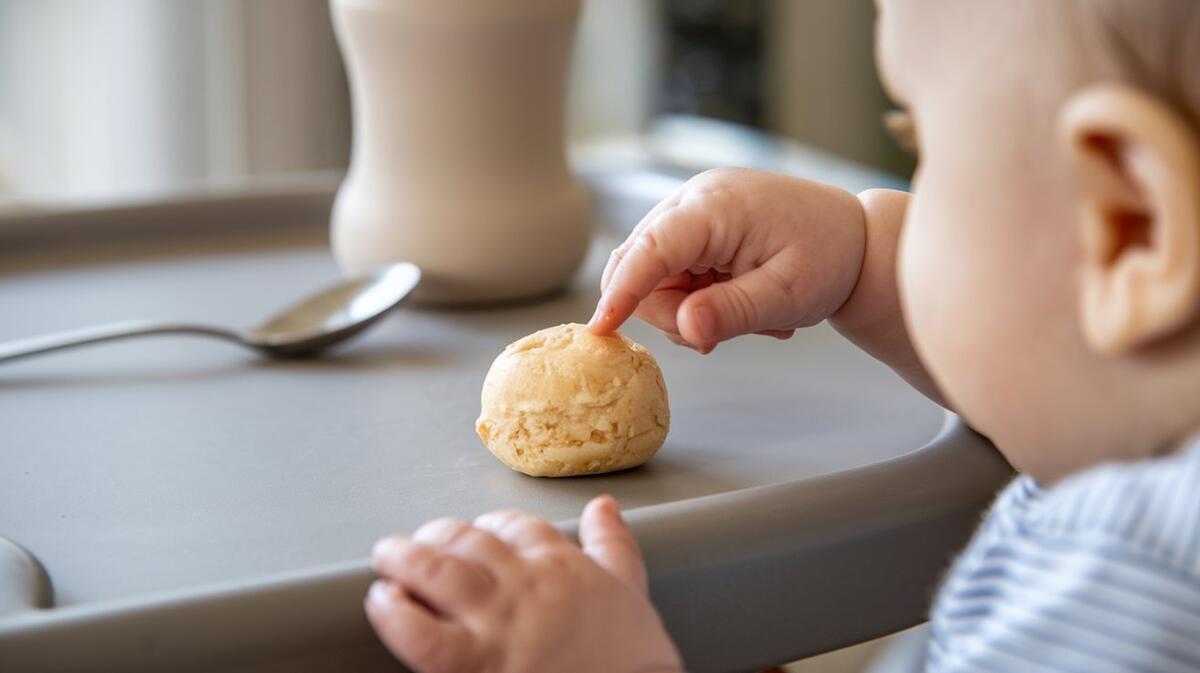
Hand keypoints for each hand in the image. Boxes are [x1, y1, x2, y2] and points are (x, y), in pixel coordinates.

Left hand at [366, 496, 683, 672]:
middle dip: (438, 536)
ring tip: (388, 559)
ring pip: (436, 570)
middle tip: (420, 545)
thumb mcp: (630, 592)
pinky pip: (418, 631)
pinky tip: (384, 601)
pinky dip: (393, 611)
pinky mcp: (472, 664)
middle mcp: (525, 583)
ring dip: (404, 558)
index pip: (514, 525)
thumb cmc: (634, 662)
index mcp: (561, 564)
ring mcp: (496, 622)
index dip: (488, 526)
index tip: (478, 535)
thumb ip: (614, 545)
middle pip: (467, 539)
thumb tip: (605, 507)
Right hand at [588, 168, 866, 352]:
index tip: (601, 329)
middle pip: (642, 266)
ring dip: (691, 309)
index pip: (650, 248)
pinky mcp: (697, 224)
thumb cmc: (831, 257)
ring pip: (654, 275)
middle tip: (719, 338)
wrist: (857, 237)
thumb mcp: (789, 294)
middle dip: (672, 313)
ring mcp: (694, 209)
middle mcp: (695, 198)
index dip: (622, 290)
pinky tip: (741, 302)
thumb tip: (687, 329)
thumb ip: (734, 311)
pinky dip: (698, 298)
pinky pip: (673, 271)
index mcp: (716, 206)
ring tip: (750, 316)